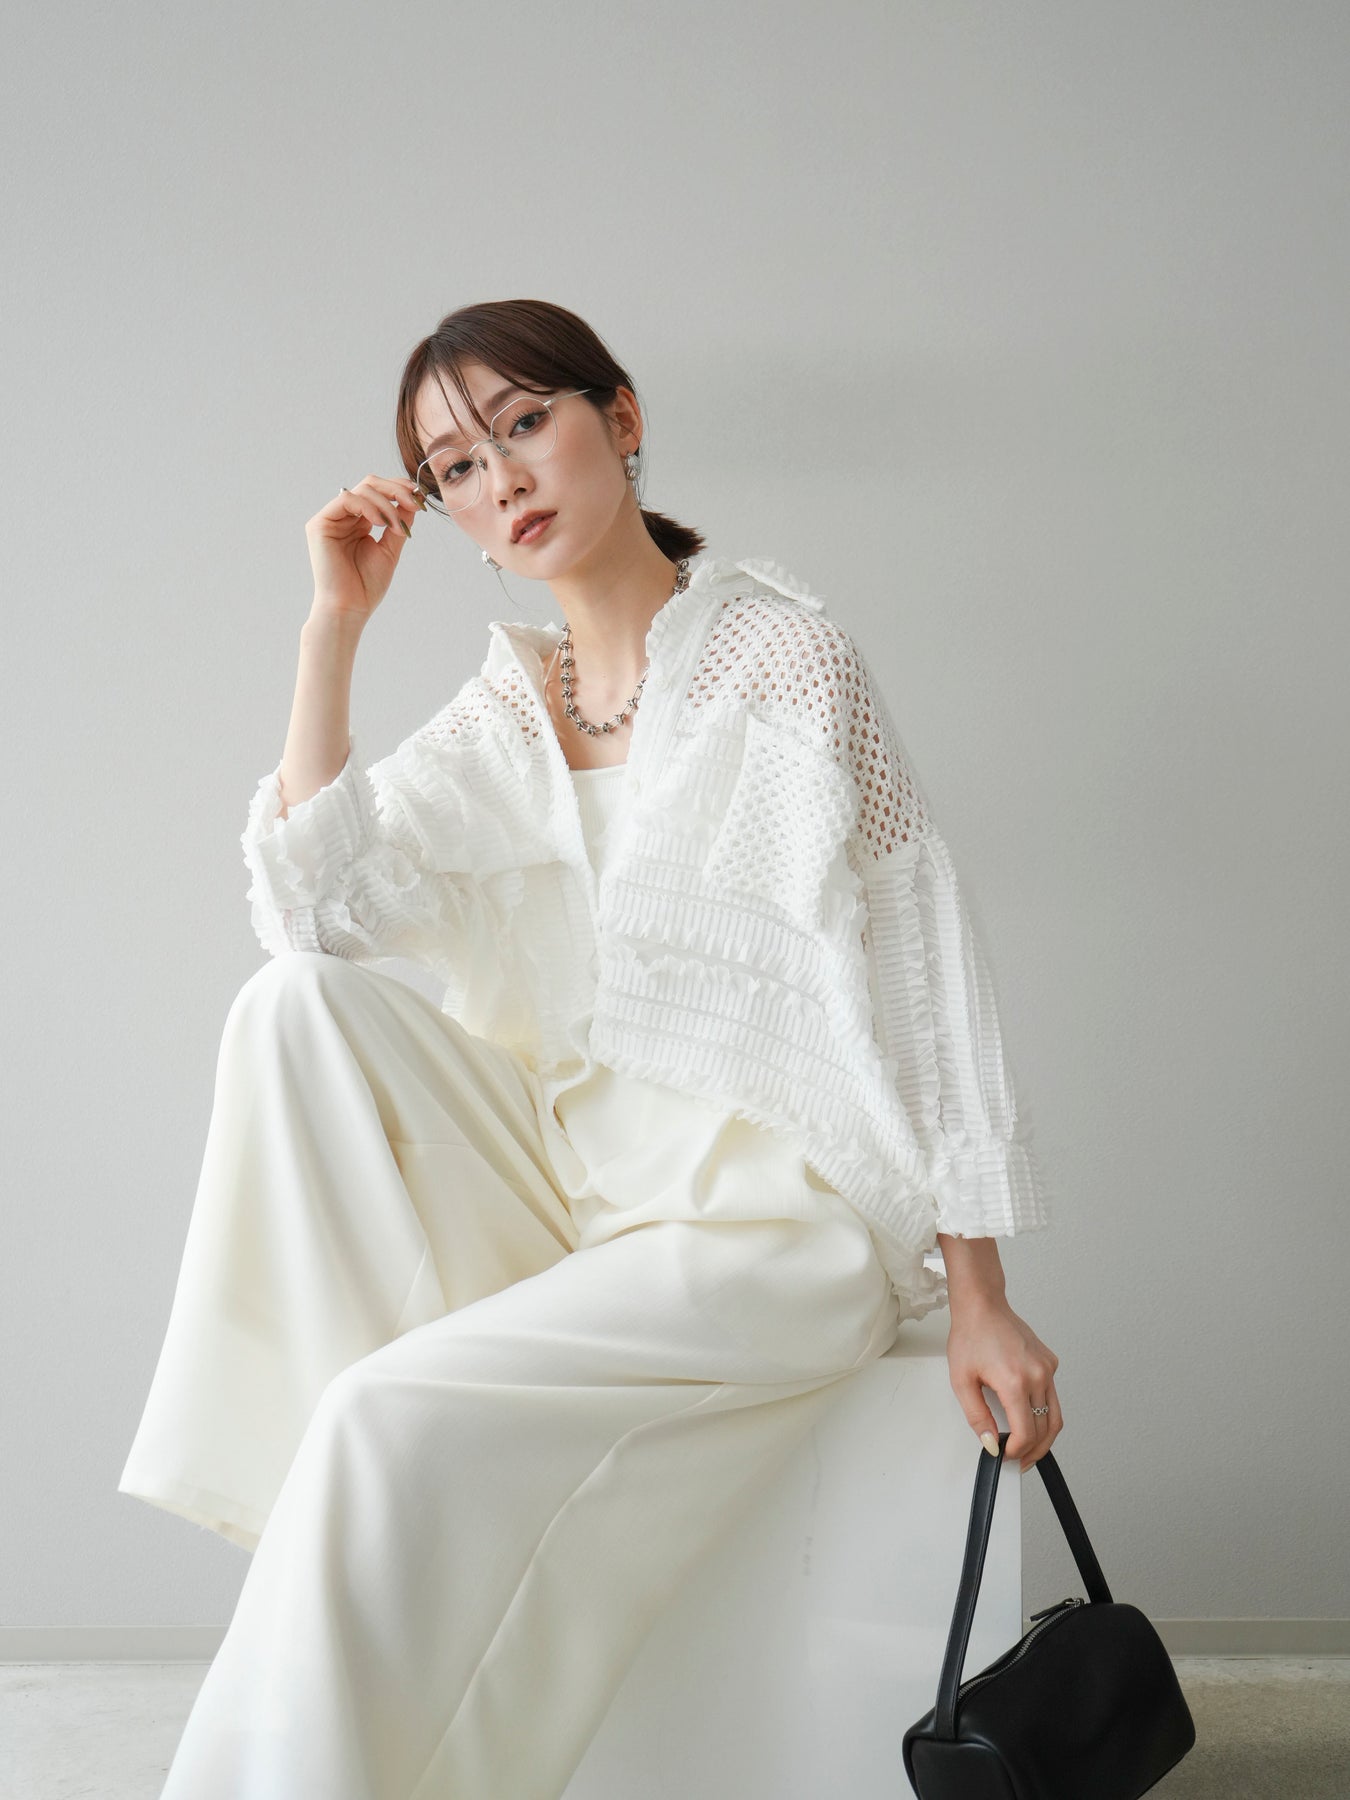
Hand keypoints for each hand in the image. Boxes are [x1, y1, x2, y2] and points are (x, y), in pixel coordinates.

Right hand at [305, 473, 426, 623]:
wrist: (349, 608)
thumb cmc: (366, 585)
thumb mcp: (390, 549)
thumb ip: (399, 522)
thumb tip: (412, 499)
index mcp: (359, 522)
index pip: (379, 492)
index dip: (399, 489)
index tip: (420, 498)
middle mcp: (344, 517)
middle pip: (370, 484)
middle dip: (396, 490)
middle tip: (415, 503)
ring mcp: (331, 519)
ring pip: (362, 489)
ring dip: (387, 503)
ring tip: (397, 526)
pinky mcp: (319, 524)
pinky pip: (347, 500)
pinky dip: (368, 507)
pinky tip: (381, 523)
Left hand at [946, 1292, 1062, 1472]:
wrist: (982, 1306)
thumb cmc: (970, 1336)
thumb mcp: (962, 1381)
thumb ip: (977, 1417)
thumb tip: (991, 1443)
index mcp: (1015, 1381)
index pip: (1026, 1432)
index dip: (1017, 1452)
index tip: (1006, 1456)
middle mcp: (1038, 1375)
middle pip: (1046, 1428)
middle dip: (1033, 1451)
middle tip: (1019, 1461)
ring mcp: (1047, 1368)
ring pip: (1055, 1414)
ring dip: (1044, 1437)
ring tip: (1028, 1448)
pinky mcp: (1050, 1362)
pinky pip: (1052, 1395)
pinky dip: (1043, 1410)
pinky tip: (1026, 1413)